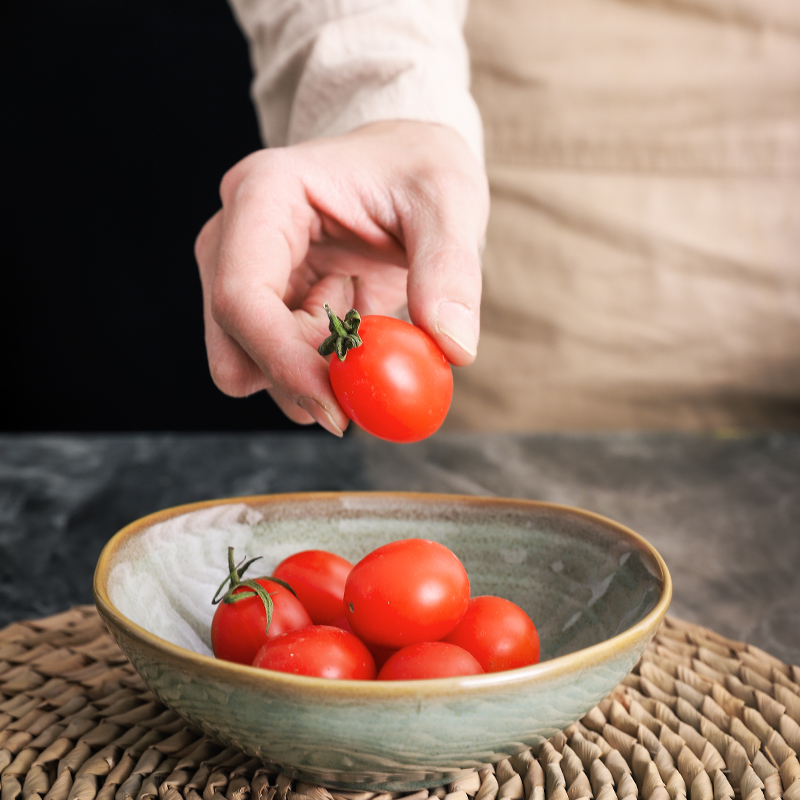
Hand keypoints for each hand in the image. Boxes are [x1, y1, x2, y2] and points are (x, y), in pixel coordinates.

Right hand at [194, 120, 488, 434]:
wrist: (403, 166)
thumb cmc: (418, 167)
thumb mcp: (448, 201)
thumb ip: (449, 269)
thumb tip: (452, 348)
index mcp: (265, 194)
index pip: (241, 296)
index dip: (283, 362)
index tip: (340, 409)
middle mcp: (234, 235)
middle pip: (234, 341)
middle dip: (298, 379)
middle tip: (367, 375)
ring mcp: (240, 273)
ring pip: (249, 364)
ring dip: (313, 371)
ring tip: (363, 314)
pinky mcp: (262, 304)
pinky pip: (277, 364)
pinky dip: (321, 368)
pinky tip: (353, 322)